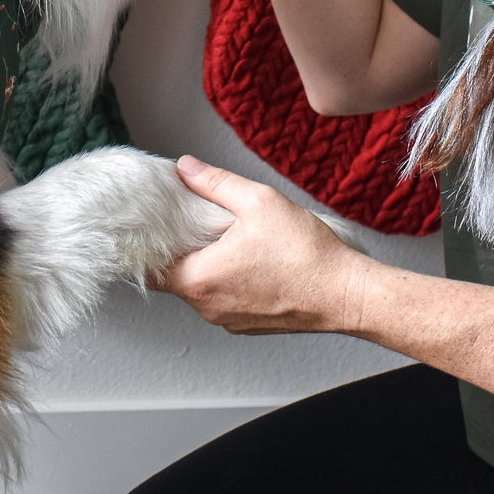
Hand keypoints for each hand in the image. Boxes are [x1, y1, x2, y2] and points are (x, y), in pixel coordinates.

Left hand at [150, 156, 374, 336]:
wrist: (345, 294)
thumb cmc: (304, 253)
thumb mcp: (258, 202)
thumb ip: (215, 183)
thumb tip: (186, 168)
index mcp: (200, 279)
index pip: (150, 269)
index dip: (148, 246)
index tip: (155, 226)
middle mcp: (207, 307)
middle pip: (176, 277)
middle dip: (184, 250)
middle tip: (198, 223)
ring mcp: (228, 320)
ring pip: (202, 289)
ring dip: (208, 266)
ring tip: (231, 240)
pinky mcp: (247, 325)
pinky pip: (224, 300)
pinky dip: (229, 282)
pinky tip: (251, 261)